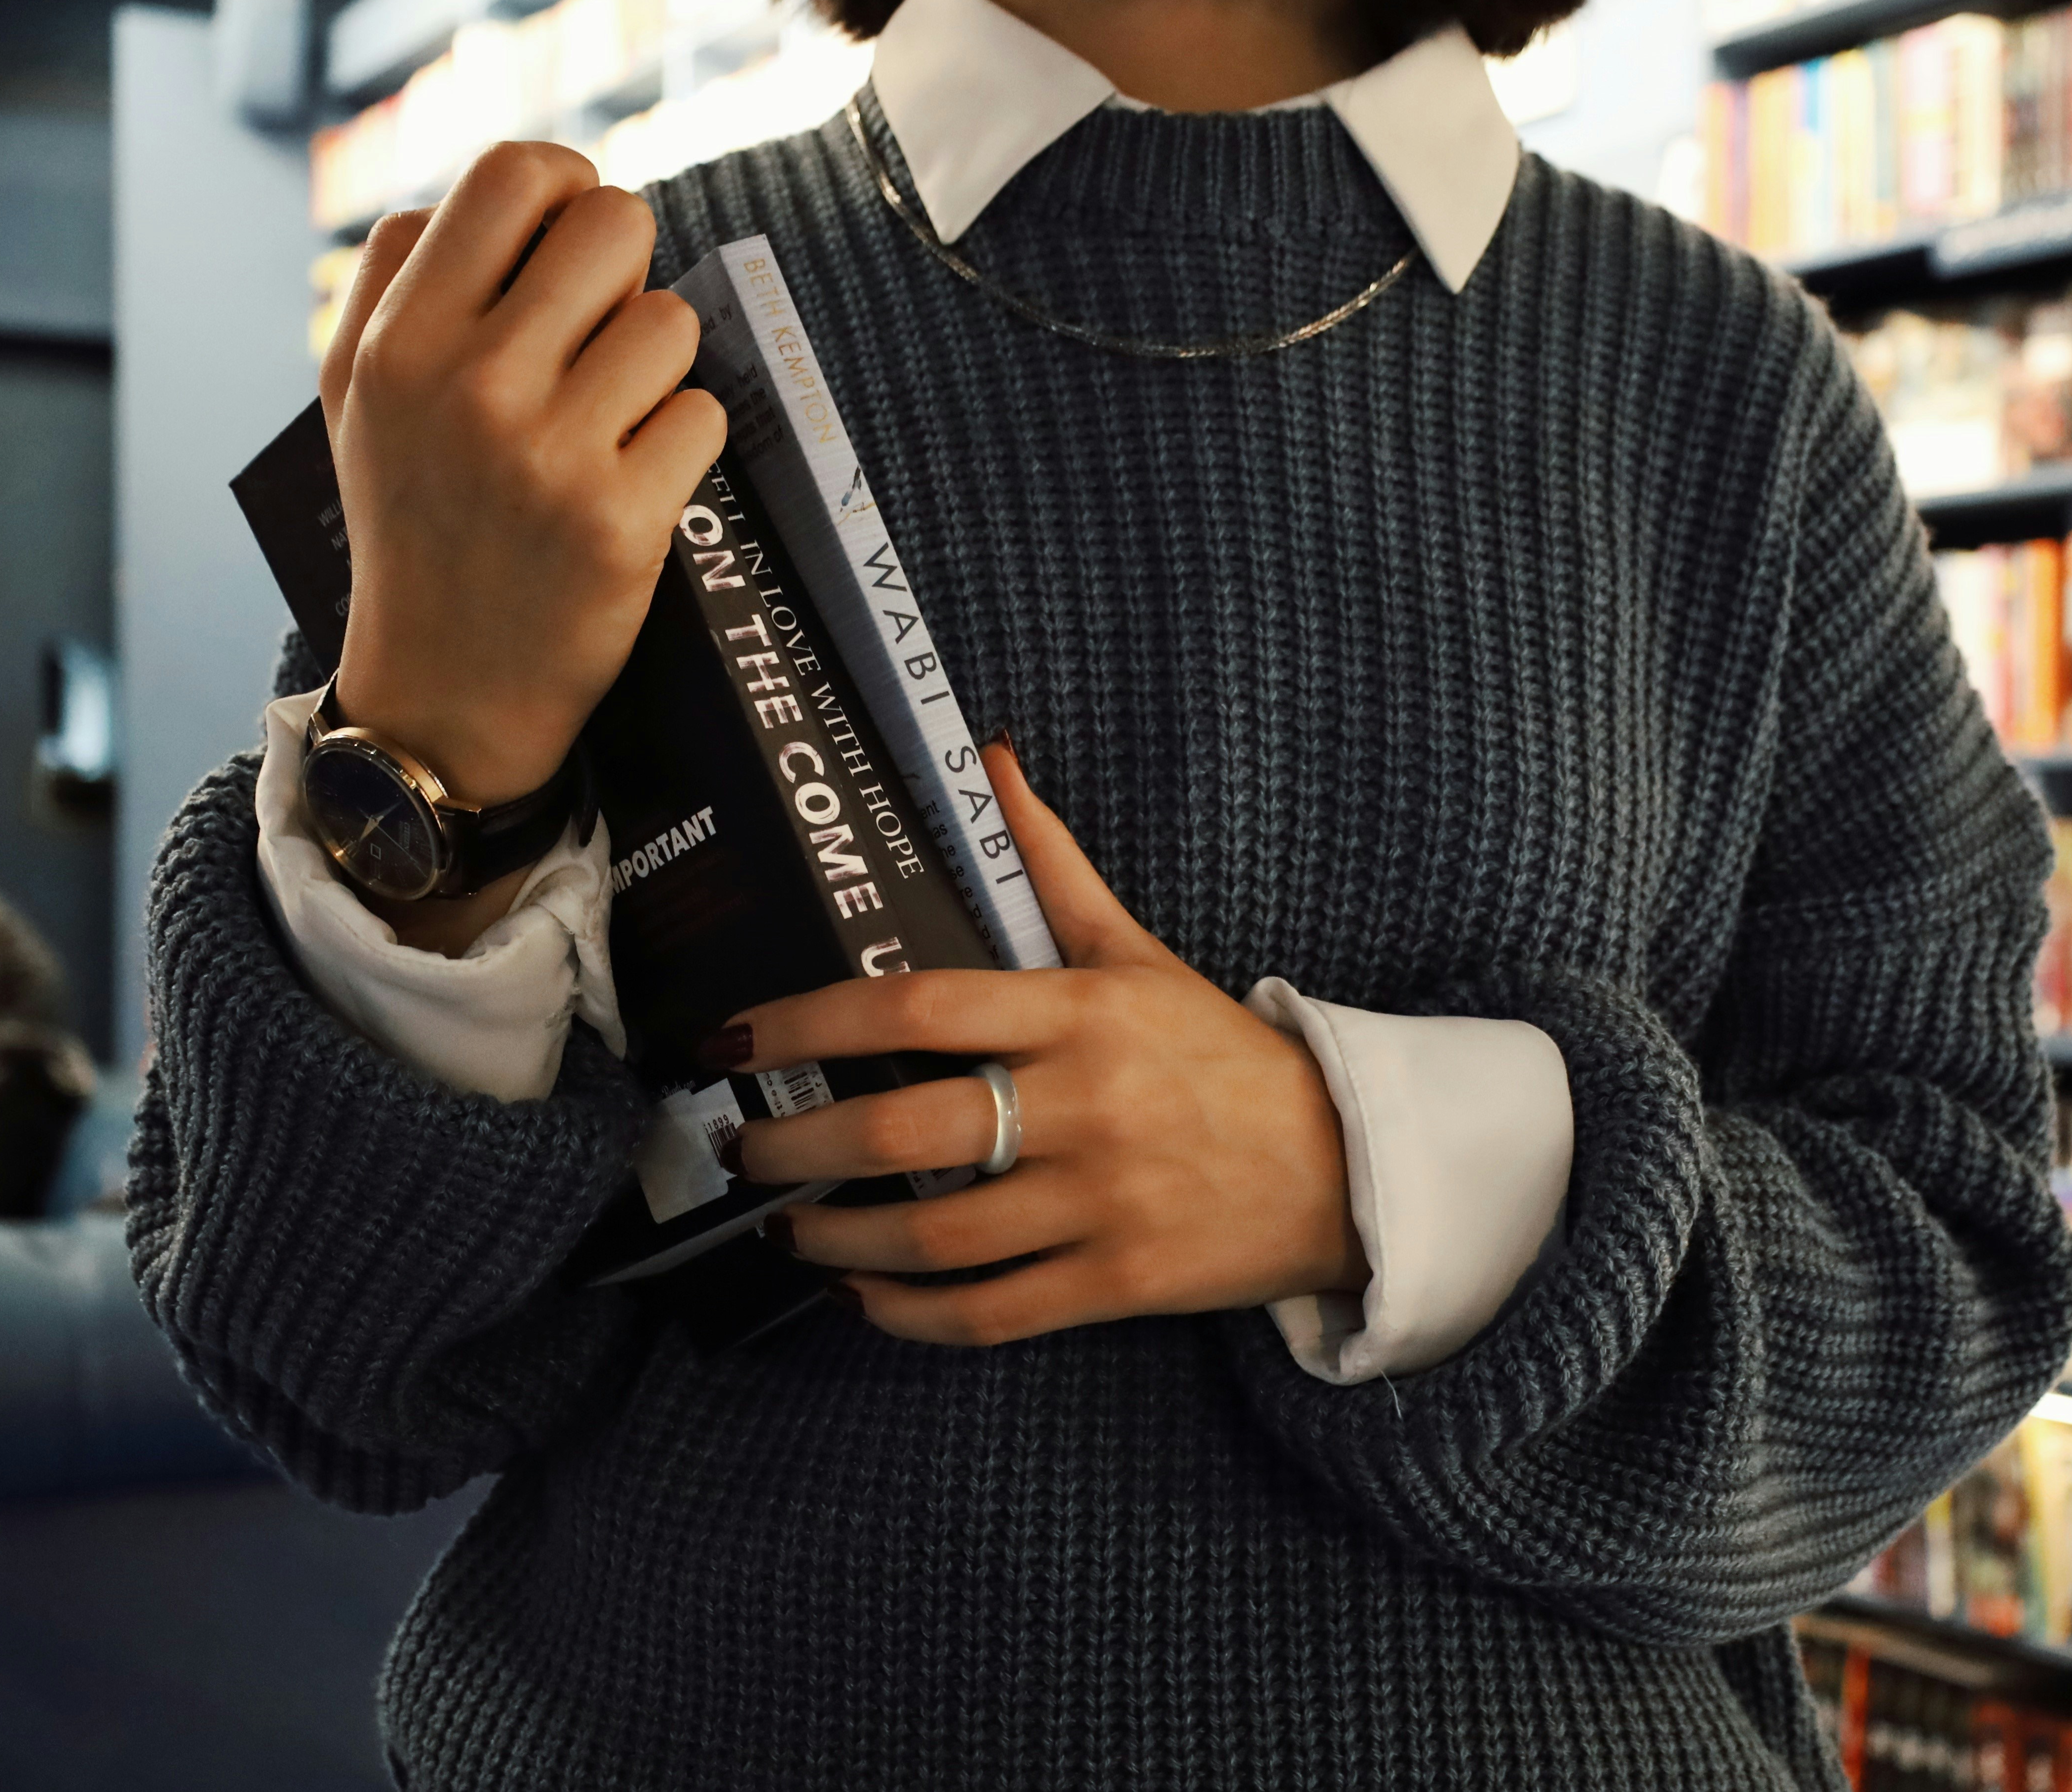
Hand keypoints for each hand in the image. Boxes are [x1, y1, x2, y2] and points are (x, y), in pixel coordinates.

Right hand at [318, 143, 725, 810]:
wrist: (441, 691)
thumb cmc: (414, 519)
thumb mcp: (360, 391)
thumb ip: (404, 272)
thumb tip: (511, 182)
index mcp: (400, 339)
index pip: (513, 174)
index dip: (566, 186)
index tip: (570, 236)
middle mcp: (470, 384)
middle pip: (614, 222)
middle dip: (625, 267)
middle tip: (601, 329)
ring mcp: (549, 453)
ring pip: (670, 321)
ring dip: (657, 365)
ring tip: (609, 418)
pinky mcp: (620, 519)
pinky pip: (704, 413)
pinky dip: (682, 442)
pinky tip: (633, 479)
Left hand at [725, 745, 1368, 1344]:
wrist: (1343, 1166)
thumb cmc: (1222, 1054)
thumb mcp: (1138, 951)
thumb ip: (1051, 863)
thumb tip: (990, 758)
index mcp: (1079, 1011)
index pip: (915, 1008)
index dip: (805, 1022)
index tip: (728, 1040)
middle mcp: (1084, 1105)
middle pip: (907, 1129)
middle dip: (798, 1146)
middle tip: (740, 1150)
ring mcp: (1100, 1201)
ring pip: (934, 1234)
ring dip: (836, 1239)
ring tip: (788, 1229)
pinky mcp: (1116, 1283)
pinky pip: (986, 1312)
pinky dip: (908, 1313)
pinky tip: (861, 1297)